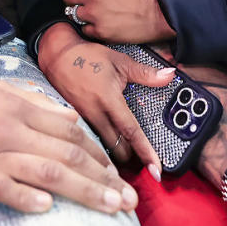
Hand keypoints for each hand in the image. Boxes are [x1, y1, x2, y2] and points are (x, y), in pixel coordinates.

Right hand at [0, 80, 139, 213]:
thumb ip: (35, 102)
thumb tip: (70, 117)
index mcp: (20, 108)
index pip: (69, 132)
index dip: (98, 155)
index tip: (117, 173)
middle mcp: (12, 130)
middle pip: (68, 154)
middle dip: (104, 178)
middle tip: (129, 199)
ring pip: (48, 172)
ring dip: (84, 191)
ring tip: (110, 207)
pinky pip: (7, 189)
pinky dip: (29, 198)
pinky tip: (48, 208)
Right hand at [38, 22, 169, 173]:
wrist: (57, 55)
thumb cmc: (88, 56)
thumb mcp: (120, 61)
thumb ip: (145, 73)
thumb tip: (169, 76)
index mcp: (108, 100)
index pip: (131, 132)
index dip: (145, 152)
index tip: (156, 170)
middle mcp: (95, 114)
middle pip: (118, 150)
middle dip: (132, 158)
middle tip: (143, 158)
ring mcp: (83, 121)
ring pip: (103, 150)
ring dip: (117, 154)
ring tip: (127, 152)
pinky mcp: (75, 123)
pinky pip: (92, 142)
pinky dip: (102, 147)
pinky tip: (108, 144)